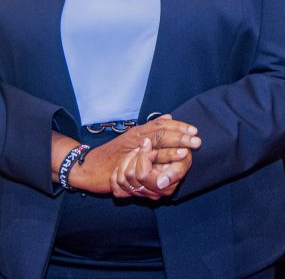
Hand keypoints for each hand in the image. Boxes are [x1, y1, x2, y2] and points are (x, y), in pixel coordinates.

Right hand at [63, 115, 200, 193]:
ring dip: (173, 145)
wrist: (87, 167)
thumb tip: (169, 117)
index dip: (178, 126)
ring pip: (155, 142)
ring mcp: (129, 148)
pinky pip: (145, 158)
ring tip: (189, 148)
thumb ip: (149, 130)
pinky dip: (159, 158)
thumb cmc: (110, 157)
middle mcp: (134, 136)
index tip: (193, 130)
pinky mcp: (125, 162)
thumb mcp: (130, 141)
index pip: (160, 123)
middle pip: (160, 130)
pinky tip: (168, 159)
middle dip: (180, 134)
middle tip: (196, 138)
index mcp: (138, 132)